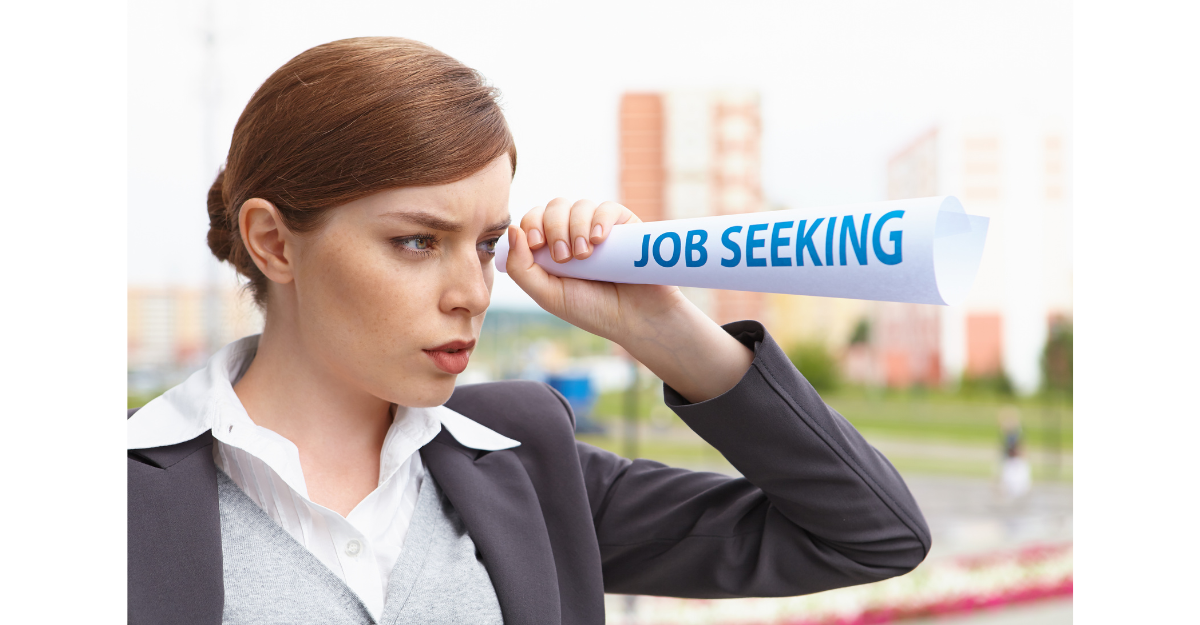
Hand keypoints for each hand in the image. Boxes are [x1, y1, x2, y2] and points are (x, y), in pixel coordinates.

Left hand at [505, 198, 682, 342]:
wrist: (638, 319)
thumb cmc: (592, 310)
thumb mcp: (548, 295)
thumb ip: (521, 268)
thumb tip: (512, 228)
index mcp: (552, 249)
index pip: (533, 220)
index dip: (531, 224)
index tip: (538, 245)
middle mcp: (575, 234)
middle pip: (554, 208)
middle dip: (554, 227)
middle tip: (564, 256)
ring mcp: (600, 228)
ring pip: (579, 206)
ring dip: (576, 226)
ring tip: (585, 255)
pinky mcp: (625, 226)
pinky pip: (607, 208)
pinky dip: (599, 219)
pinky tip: (599, 239)